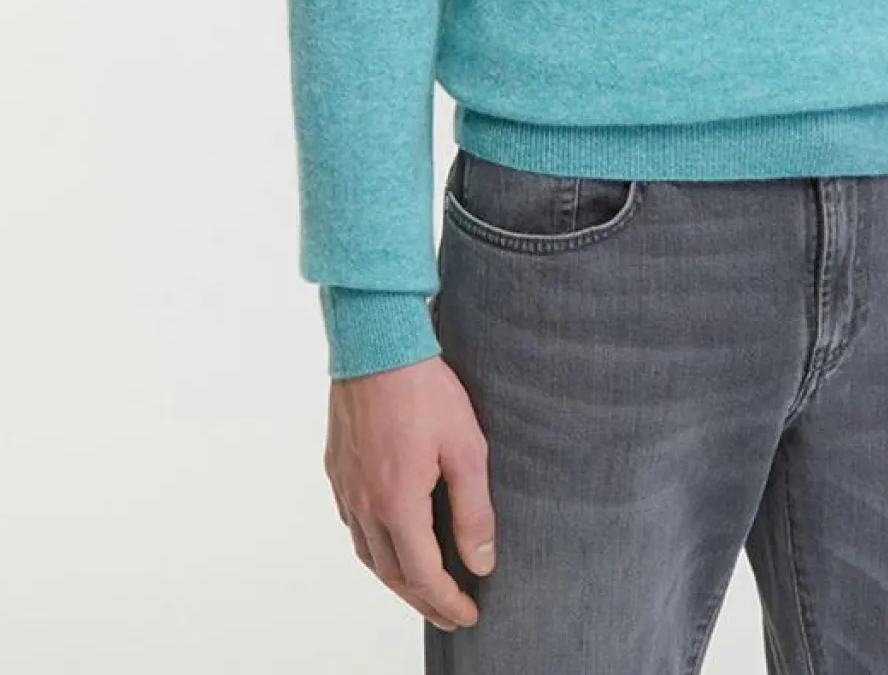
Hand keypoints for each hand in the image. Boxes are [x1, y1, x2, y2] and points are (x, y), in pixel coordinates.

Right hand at [325, 355, 494, 630]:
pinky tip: (390, 541)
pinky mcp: (337, 468)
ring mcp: (345, 487)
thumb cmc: (424, 388)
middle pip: (392, 574)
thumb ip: (473, 510)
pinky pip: (352, 525)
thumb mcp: (466, 447)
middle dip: (424, 600)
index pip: (423, 575)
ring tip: (424, 588)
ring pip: (368, 553)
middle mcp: (364, 504)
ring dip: (397, 578)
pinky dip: (374, 547)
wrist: (376, 341)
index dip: (447, 602)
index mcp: (397, 504)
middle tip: (451, 613)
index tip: (468, 615)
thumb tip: (481, 562)